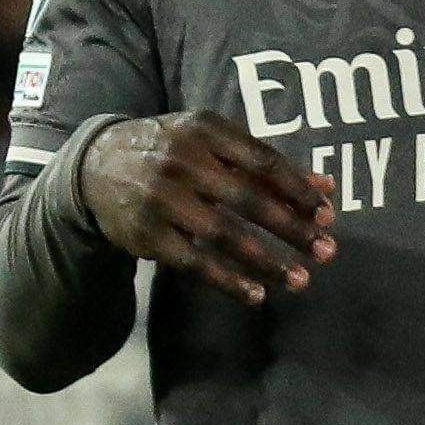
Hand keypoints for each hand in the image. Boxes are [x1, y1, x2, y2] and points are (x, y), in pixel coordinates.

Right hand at [70, 112, 334, 302]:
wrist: (96, 166)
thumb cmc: (170, 151)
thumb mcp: (213, 143)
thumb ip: (265, 164)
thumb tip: (326, 189)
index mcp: (205, 130)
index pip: (263, 160)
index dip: (298, 190)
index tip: (328, 216)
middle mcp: (182, 160)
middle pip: (248, 198)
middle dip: (292, 228)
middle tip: (327, 251)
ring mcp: (162, 198)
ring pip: (224, 235)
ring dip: (267, 261)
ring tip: (300, 280)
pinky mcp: (147, 234)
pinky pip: (195, 262)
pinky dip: (228, 281)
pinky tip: (256, 295)